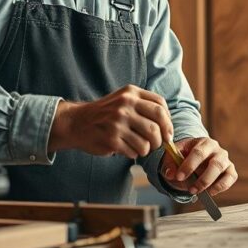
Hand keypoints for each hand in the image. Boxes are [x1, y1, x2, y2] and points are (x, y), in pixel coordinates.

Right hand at [49, 85, 172, 158]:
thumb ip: (145, 106)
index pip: (160, 106)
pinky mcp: (111, 139)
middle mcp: (125, 105)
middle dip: (162, 138)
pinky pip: (134, 152)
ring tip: (141, 148)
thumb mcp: (124, 99)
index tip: (168, 132)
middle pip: (157, 125)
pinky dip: (134, 154)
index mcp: (131, 93)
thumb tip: (169, 127)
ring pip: (147, 142)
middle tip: (158, 144)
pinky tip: (127, 149)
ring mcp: (117, 122)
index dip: (168, 121)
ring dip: (147, 149)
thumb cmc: (106, 113)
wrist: (78, 122)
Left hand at [161, 137, 236, 195]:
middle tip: (190, 189)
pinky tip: (210, 192)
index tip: (178, 177)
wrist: (194, 158)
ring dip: (209, 183)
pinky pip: (230, 178)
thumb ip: (169, 164)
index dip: (189, 165)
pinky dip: (221, 186)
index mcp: (203, 142)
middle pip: (214, 163)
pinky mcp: (230, 171)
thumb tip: (170, 174)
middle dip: (202, 179)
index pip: (198, 152)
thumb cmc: (184, 156)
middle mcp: (217, 150)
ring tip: (196, 192)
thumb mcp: (173, 157)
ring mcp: (225, 160)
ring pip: (222, 171)